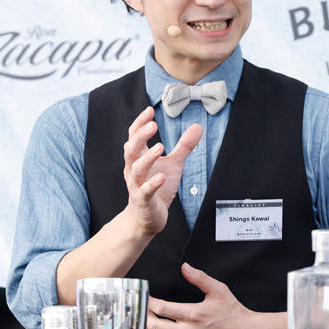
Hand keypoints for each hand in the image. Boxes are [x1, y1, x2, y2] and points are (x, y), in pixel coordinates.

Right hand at [123, 106, 202, 236]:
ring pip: (137, 169)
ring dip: (148, 157)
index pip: (134, 137)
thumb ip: (184, 146)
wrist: (147, 217)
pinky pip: (145, 191)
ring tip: (160, 146)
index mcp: (139, 158)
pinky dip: (153, 184)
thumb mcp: (173, 164)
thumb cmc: (157, 186)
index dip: (140, 123)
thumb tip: (198, 127)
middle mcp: (134, 170)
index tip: (149, 110)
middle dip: (140, 136)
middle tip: (153, 125)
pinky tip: (162, 177)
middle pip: (131, 150)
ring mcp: (137, 185)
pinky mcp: (143, 200)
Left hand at [145, 263, 285, 328]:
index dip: (149, 302)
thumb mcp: (219, 290)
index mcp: (194, 314)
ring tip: (146, 326)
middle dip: (145, 316)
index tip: (147, 298)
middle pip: (155, 327)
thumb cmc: (234, 314)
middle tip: (143, 310)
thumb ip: (200, 278)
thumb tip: (186, 268)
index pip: (162, 308)